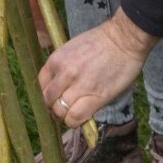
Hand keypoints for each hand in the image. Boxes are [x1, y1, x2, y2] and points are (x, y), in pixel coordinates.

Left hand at [39, 10, 156, 126]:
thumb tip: (57, 87)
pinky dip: (75, 122)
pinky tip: (79, 118)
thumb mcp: (71, 49)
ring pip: (60, 112)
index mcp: (56, 60)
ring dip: (64, 116)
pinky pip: (76, 117)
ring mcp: (79, 86)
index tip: (52, 100)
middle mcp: (64, 74)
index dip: (45, 96)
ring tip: (71, 114)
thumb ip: (61, 68)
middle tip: (61, 109)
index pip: (40, 85)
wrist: (123, 40)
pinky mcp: (95, 97)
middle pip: (48, 101)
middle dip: (53, 108)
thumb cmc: (99, 42)